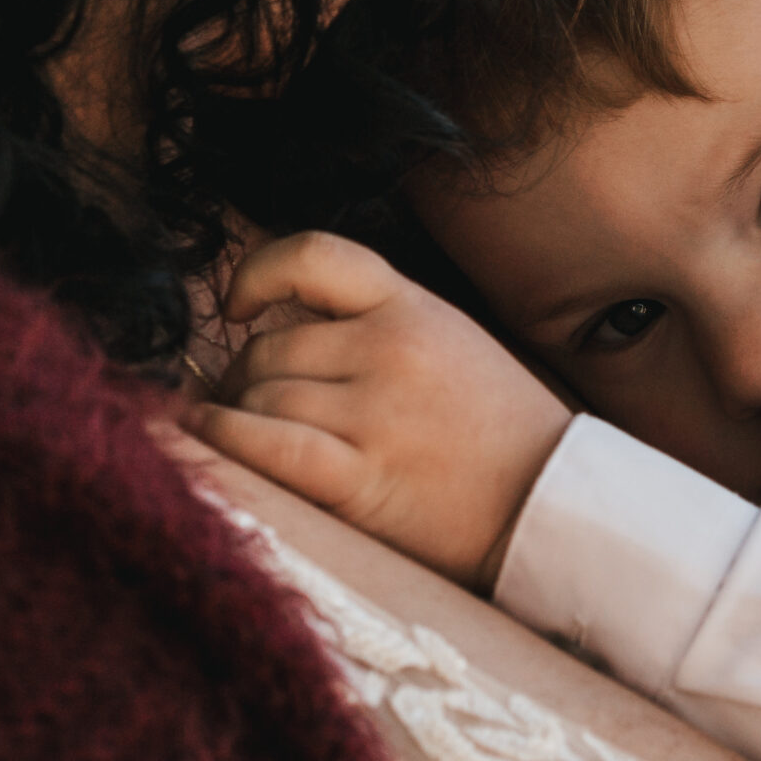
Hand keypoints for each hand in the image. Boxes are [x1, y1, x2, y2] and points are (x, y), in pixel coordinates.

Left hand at [179, 231, 572, 590]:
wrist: (550, 505)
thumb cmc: (497, 432)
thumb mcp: (448, 342)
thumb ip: (374, 325)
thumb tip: (268, 334)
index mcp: (413, 307)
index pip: (314, 256)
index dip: (256, 274)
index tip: (237, 306)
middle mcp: (391, 348)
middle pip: (269, 347)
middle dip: (243, 378)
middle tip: (248, 407)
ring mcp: (376, 412)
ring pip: (259, 396)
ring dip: (235, 418)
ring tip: (245, 439)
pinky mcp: (363, 477)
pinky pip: (267, 445)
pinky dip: (224, 441)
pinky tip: (210, 441)